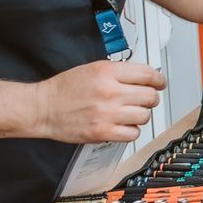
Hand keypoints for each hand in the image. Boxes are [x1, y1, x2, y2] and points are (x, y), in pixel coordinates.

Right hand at [34, 60, 165, 143]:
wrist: (43, 108)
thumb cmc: (64, 89)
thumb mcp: (93, 68)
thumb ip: (119, 72)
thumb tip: (144, 77)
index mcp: (107, 72)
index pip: (148, 75)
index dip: (158, 80)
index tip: (159, 83)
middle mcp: (110, 92)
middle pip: (150, 96)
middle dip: (150, 98)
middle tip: (144, 99)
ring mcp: (107, 113)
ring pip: (144, 116)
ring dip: (141, 115)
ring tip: (130, 112)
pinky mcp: (103, 132)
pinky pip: (133, 134)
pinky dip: (131, 130)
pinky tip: (123, 125)